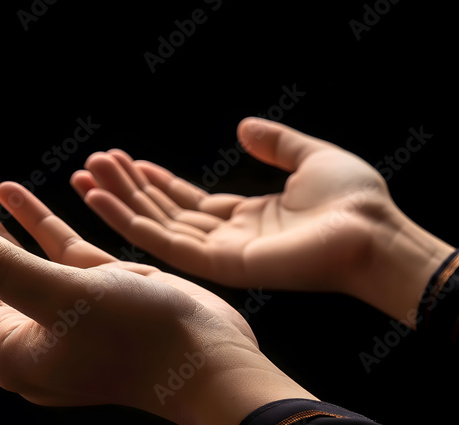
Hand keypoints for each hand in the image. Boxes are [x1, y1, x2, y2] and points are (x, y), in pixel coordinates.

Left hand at [0, 179, 314, 424]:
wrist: (212, 362)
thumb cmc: (140, 338)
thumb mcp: (64, 299)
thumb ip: (1, 266)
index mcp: (5, 346)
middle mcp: (21, 333)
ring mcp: (53, 314)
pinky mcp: (86, 295)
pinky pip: (42, 253)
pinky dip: (24, 223)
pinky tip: (6, 192)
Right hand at [70, 117, 453, 325]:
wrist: (374, 233)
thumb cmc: (354, 201)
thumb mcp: (311, 157)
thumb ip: (276, 143)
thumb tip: (244, 127)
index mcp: (246, 217)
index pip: (186, 201)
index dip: (155, 181)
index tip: (125, 161)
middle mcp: (225, 237)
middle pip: (162, 211)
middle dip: (126, 188)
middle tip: (92, 164)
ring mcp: (218, 253)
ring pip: (153, 225)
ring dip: (117, 201)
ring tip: (85, 176)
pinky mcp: (217, 264)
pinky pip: (162, 241)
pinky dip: (127, 220)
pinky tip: (100, 200)